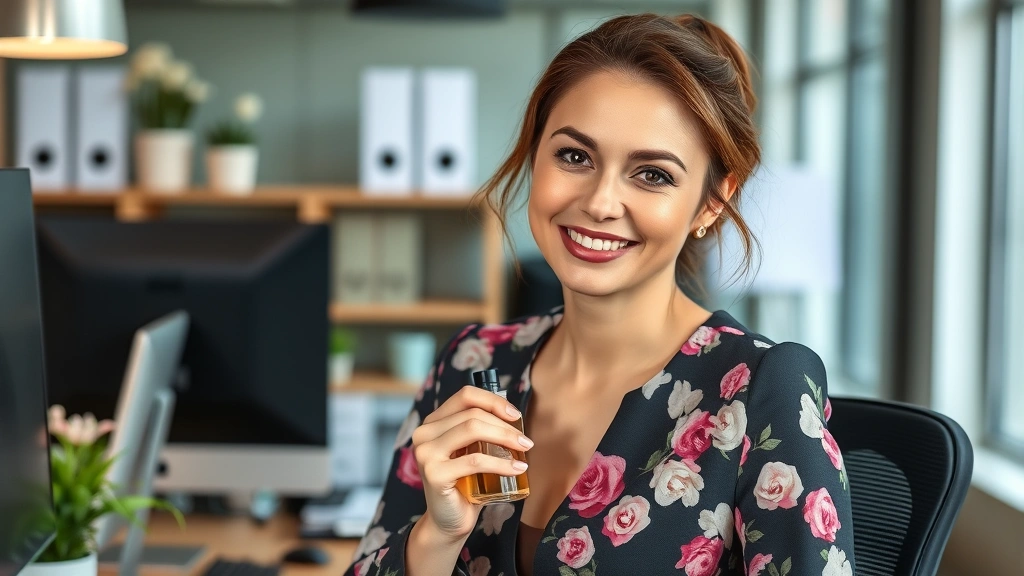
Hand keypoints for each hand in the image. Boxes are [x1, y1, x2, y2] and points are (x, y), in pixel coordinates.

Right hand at [410, 386, 532, 539]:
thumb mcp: (472, 451)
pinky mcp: (434, 474)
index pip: (465, 396)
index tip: (516, 416)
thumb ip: (482, 430)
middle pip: (472, 414)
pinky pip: (475, 461)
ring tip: (524, 449)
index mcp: (433, 422)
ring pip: (472, 430)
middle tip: (526, 441)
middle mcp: (424, 433)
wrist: (449, 521)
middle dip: (505, 425)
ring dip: (505, 438)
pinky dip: (500, 463)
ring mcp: (426, 453)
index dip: (493, 401)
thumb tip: (513, 415)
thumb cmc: (466, 484)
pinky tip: (517, 468)